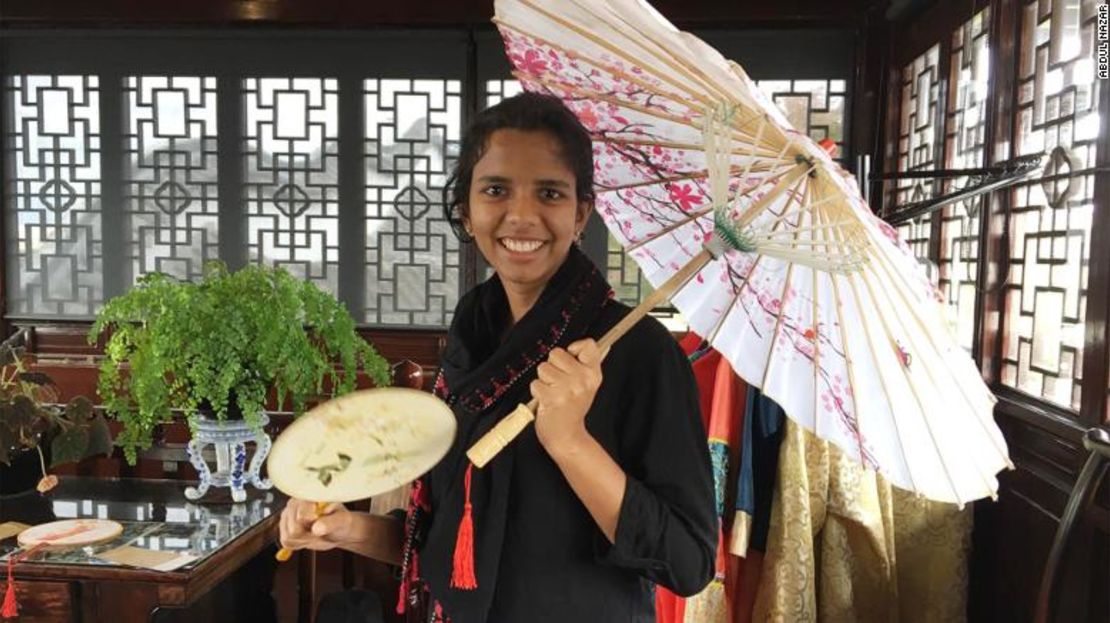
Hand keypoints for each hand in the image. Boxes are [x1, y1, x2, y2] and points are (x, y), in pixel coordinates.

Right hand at [279, 499, 353, 552]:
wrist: (338, 529)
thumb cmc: (341, 520)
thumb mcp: (342, 520)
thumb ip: (331, 522)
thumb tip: (316, 527)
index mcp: (308, 496)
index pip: (301, 515)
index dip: (311, 523)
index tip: (319, 521)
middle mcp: (294, 504)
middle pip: (293, 529)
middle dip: (308, 535)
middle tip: (320, 530)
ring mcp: (287, 516)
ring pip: (288, 537)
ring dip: (304, 540)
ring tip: (314, 533)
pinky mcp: (285, 527)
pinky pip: (286, 542)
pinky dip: (298, 544)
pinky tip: (308, 537)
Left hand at [530, 338, 607, 453]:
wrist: (567, 436)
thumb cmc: (572, 407)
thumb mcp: (586, 385)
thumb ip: (583, 365)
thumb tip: (579, 344)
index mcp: (594, 374)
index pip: (588, 344)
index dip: (574, 348)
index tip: (571, 360)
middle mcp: (583, 380)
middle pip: (557, 353)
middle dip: (553, 367)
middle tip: (559, 385)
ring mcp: (568, 389)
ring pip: (543, 368)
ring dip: (544, 380)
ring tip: (553, 393)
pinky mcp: (552, 398)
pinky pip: (535, 383)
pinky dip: (537, 392)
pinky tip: (547, 402)